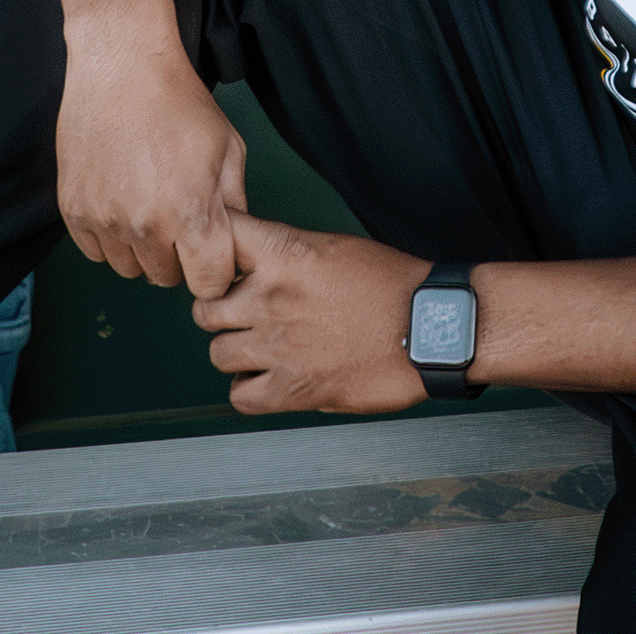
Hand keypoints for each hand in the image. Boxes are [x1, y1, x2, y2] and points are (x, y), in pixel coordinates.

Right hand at [56, 33, 247, 295]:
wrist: (122, 67)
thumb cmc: (179, 102)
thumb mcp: (229, 147)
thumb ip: (236, 203)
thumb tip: (235, 242)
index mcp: (191, 213)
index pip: (209, 284)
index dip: (215, 269)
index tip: (210, 250)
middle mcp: (146, 225)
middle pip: (166, 278)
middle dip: (177, 254)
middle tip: (177, 213)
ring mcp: (105, 220)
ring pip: (129, 268)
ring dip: (142, 247)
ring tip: (147, 201)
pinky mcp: (74, 211)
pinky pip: (96, 251)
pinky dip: (110, 235)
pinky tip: (121, 199)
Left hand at [193, 213, 429, 414]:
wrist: (429, 327)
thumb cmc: (391, 283)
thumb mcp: (334, 246)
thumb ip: (286, 253)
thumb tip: (253, 263)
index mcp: (284, 254)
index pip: (221, 238)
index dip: (213, 250)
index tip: (217, 261)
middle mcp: (271, 298)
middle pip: (205, 308)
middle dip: (218, 310)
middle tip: (238, 313)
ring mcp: (278, 346)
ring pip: (217, 353)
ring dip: (235, 351)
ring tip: (258, 348)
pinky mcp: (293, 390)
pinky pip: (240, 396)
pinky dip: (249, 389)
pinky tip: (268, 378)